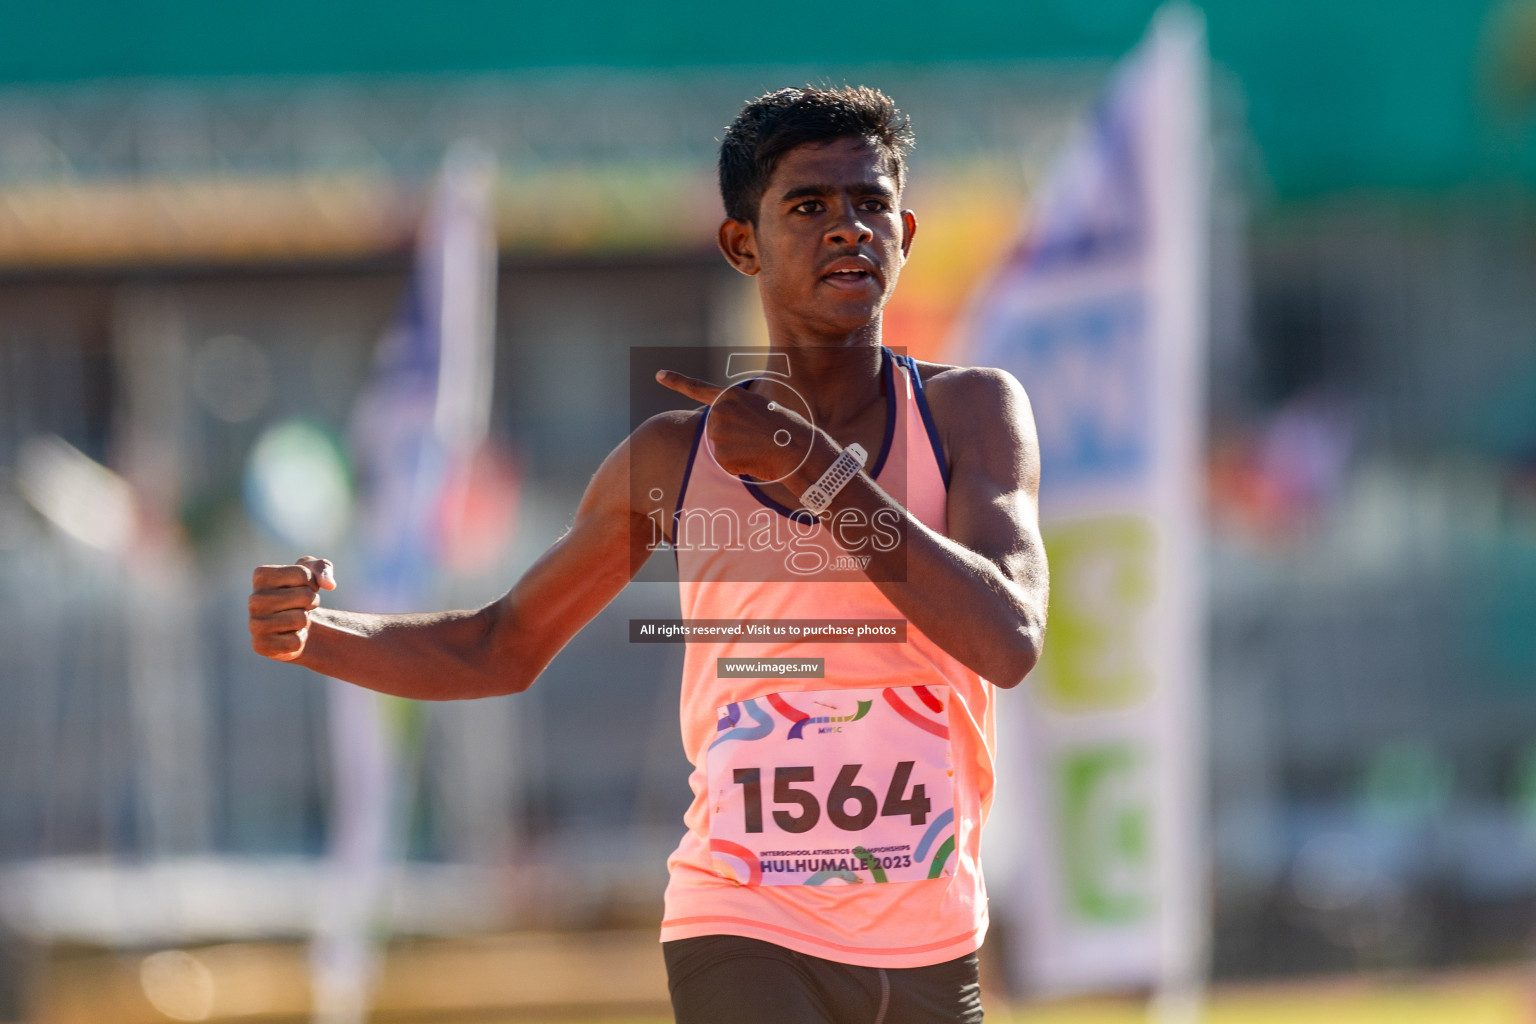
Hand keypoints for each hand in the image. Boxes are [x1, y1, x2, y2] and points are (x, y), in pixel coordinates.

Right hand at [249, 556, 335, 662]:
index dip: (312, 583)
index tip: (303, 588)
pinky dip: (299, 639)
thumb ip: (323, 568)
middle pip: (305, 596)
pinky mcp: (260, 645)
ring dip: (305, 620)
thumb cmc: (299, 593)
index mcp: (261, 576)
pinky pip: (295, 642)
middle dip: (311, 601)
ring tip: (294, 619)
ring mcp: (255, 624)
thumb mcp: (312, 573)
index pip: (303, 574)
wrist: (291, 625)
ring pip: (301, 619)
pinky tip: (288, 635)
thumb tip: (330, 584)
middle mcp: (254, 599)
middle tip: (301, 606)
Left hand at [656, 370, 814, 481]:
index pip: (697, 389)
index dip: (676, 381)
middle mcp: (719, 412)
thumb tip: (719, 432)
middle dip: (731, 438)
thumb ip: (737, 414)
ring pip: (719, 449)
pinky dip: (740, 467)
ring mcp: (718, 433)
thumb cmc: (786, 429)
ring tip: (758, 447)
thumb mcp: (761, 409)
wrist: (798, 448)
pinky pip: (726, 465)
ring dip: (737, 453)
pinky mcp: (720, 454)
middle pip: (715, 431)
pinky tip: (755, 460)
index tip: (658, 374)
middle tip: (757, 437)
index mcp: (730, 396)